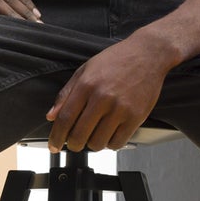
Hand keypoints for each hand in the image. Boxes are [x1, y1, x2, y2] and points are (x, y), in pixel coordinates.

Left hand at [45, 37, 172, 151]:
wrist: (148, 54)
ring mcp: (120, 109)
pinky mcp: (136, 117)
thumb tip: (51, 116)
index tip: (54, 146)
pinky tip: (109, 134)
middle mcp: (102, 98)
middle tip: (74, 143)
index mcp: (87, 85)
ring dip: (92, 144)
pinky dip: (110, 144)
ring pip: (98, 143)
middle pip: (79, 135)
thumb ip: (66, 93)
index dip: (56, 137)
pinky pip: (118, 142)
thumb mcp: (85, 70)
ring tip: (94, 135)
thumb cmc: (116, 60)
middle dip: (73, 145)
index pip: (65, 119)